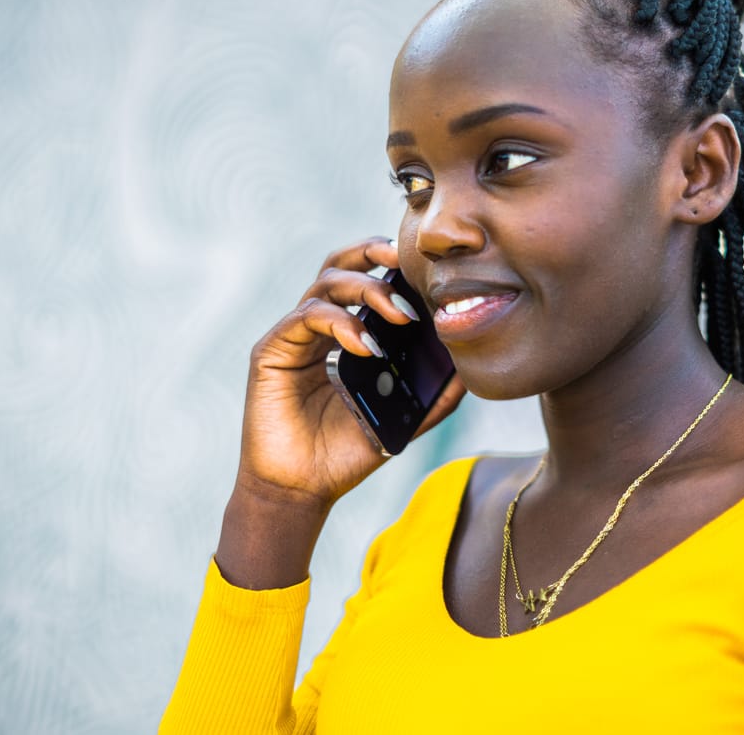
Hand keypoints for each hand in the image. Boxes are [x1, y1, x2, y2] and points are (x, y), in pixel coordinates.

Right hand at [235, 236, 466, 512]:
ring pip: (325, 284)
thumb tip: (472, 370)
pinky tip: (367, 346)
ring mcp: (293, 336)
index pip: (366, 277)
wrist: (303, 489)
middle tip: (409, 266)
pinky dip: (339, 323)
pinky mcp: (271, 351)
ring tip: (401, 316)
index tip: (429, 268)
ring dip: (367, 291)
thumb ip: (434, 396)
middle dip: (374, 255)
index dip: (391, 263)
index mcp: (346, 332)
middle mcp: (318, 326)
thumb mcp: (402, 420)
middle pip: (341, 265)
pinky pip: (305, 318)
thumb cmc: (346, 452)